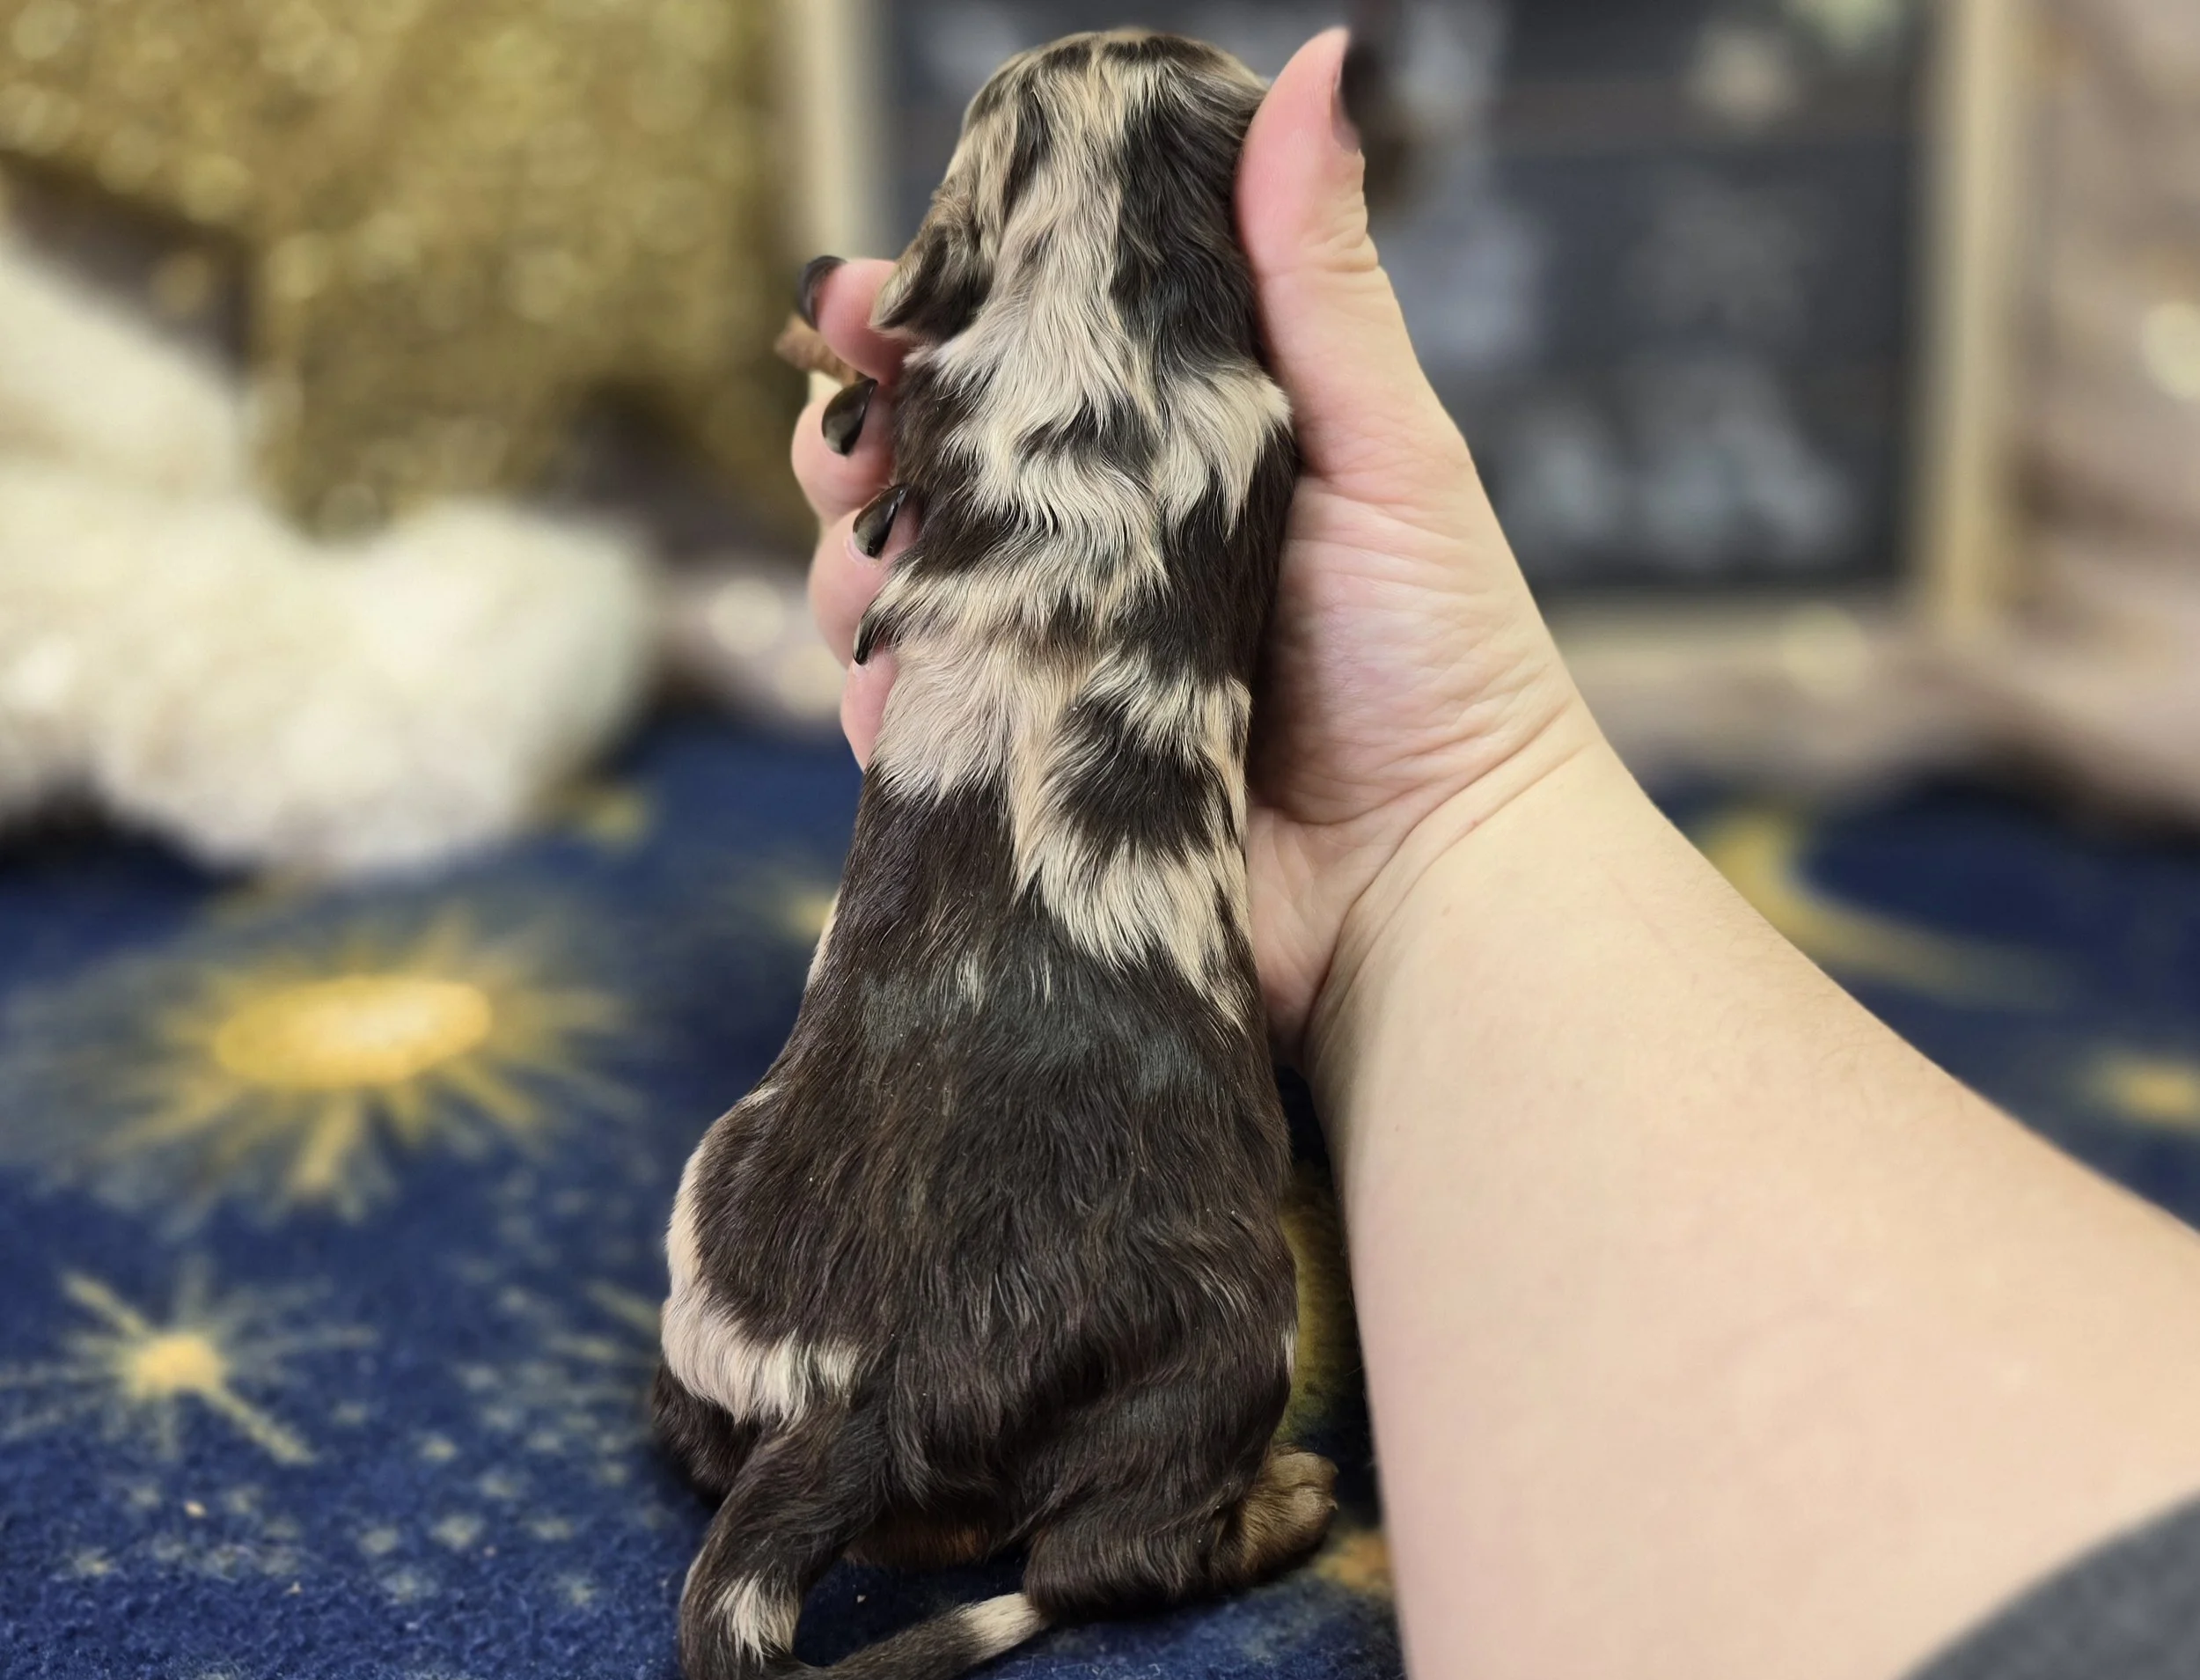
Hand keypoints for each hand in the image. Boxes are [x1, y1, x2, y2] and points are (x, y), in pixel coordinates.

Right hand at [789, 29, 1596, 1058]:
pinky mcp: (1017, 788)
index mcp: (1155, 464)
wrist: (1435, 884)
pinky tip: (900, 691)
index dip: (917, 326)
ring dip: (849, 569)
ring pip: (882, 599)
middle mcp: (1085, 562)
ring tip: (882, 570)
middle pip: (911, 476)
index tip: (866, 301)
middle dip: (851, 441)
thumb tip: (1326, 64)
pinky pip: (907, 732)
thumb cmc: (1440, 659)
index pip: (1004, 370)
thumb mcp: (1382, 444)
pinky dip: (881, 704)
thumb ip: (1318, 278)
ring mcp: (1044, 677)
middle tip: (855, 437)